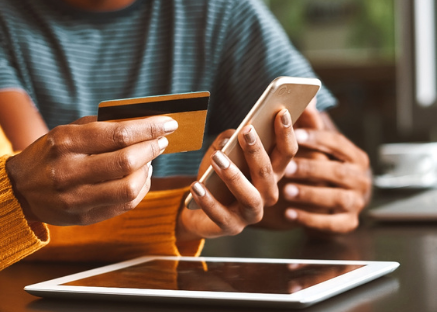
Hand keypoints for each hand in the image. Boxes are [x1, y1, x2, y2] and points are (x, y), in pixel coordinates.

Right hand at [5, 115, 177, 225]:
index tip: (169, 124)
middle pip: (127, 161)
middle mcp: (69, 172)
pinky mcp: (85, 217)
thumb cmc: (50, 154)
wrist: (20, 189)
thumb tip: (144, 124)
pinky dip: (142, 188)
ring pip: (129, 187)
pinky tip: (142, 176)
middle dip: (152, 148)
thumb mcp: (67, 132)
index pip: (118, 134)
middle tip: (161, 141)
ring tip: (149, 159)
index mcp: (66, 143)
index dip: (149, 128)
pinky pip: (126, 204)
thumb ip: (102, 127)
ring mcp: (76, 199)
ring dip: (148, 170)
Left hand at [177, 109, 297, 240]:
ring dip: (234, 176)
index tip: (281, 112)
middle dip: (258, 151)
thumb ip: (228, 140)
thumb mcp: (221, 152)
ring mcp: (251, 213)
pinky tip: (196, 186)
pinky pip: (221, 215)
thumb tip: (232, 134)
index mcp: (270, 173)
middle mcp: (267, 194)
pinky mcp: (231, 227)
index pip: (286, 153)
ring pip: (250, 195)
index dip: (286, 133)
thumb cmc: (214, 176)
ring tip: (218, 158)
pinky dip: (208, 201)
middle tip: (247, 131)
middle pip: (269, 173)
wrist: (196, 208)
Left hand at [258, 108, 370, 233]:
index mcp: (355, 157)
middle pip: (337, 172)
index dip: (317, 139)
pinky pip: (330, 223)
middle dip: (311, 169)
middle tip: (287, 167)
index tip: (294, 135)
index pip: (338, 144)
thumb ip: (312, 126)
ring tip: (286, 192)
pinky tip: (289, 215)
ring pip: (335, 198)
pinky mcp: (348, 223)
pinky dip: (310, 220)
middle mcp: (361, 179)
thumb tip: (307, 97)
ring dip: (310, 194)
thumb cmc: (323, 169)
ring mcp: (357, 203)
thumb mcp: (319, 149)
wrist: (336, 205)